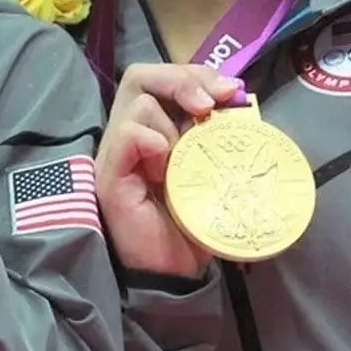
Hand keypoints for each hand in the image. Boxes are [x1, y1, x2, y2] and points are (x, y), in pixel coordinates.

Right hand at [95, 63, 237, 280]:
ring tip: (184, 158)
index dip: (195, 74)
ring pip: (138, 102)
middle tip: (213, 102)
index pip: (160, 78)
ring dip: (173, 124)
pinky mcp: (110, 178)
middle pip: (140, 76)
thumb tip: (240, 100)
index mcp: (153, 131)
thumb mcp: (213, 168)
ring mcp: (116, 156)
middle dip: (183, 78)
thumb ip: (216, 135)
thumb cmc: (195, 225)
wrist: (177, 275)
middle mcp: (129, 137)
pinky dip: (152, 139)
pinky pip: (127, 134)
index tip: (232, 92)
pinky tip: (167, 165)